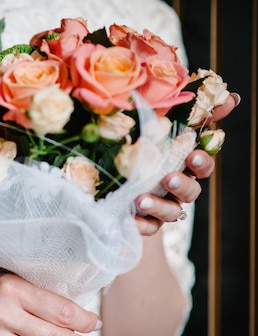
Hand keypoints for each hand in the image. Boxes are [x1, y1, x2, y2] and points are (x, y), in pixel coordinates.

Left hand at [133, 92, 239, 234]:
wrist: (113, 176)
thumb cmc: (144, 144)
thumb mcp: (163, 122)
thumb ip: (196, 111)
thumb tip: (233, 97)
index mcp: (183, 164)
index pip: (202, 165)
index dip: (202, 162)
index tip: (193, 155)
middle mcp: (176, 187)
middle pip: (191, 192)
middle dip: (182, 185)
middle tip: (169, 178)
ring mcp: (162, 205)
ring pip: (171, 212)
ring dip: (159, 205)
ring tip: (141, 199)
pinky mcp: (145, 220)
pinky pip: (148, 227)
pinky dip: (141, 224)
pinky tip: (129, 217)